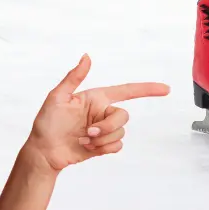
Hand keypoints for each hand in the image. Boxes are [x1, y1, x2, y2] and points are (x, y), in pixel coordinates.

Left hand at [24, 54, 169, 172]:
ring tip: (84, 140)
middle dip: (108, 126)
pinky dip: (104, 148)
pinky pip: (117, 145)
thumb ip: (74, 77)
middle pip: (124, 116)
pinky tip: (88, 147)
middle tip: (88, 132)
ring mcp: (104, 129)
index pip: (127, 90)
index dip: (147, 89)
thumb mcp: (57, 97)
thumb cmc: (46, 124)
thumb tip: (86, 57)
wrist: (43, 153)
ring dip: (102, 139)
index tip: (165, 89)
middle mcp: (103, 112)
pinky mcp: (104, 145)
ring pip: (120, 132)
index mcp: (96, 98)